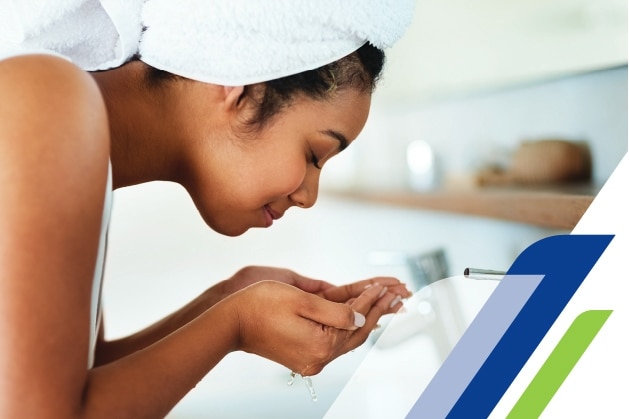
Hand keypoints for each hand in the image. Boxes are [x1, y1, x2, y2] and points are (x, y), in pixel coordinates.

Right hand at [222, 280, 399, 375]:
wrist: (232, 323)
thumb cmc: (261, 305)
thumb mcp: (302, 300)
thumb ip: (336, 310)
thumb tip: (360, 315)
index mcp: (321, 344)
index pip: (356, 319)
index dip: (372, 300)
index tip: (386, 285)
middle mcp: (319, 358)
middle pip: (357, 333)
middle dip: (378, 311)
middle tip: (397, 294)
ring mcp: (311, 359)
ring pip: (348, 338)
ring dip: (366, 318)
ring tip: (385, 303)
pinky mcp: (304, 356)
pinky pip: (335, 341)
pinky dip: (349, 327)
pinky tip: (358, 316)